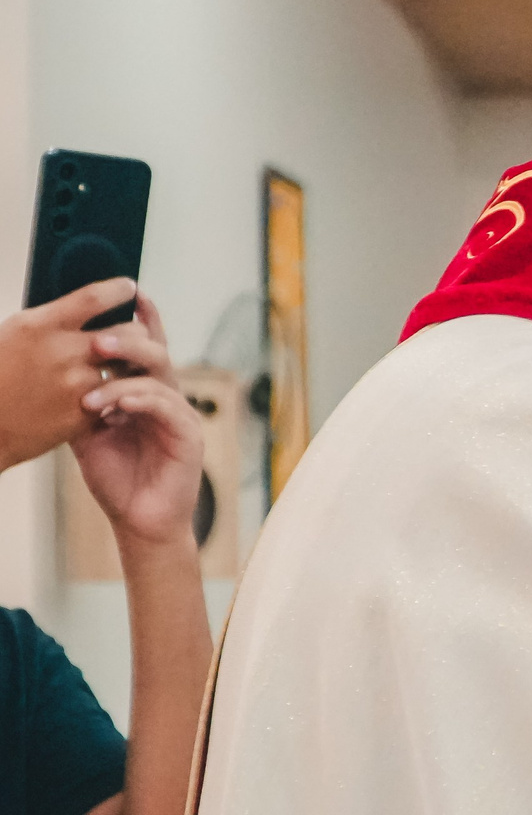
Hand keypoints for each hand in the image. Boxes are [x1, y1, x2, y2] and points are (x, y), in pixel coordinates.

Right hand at [0, 278, 138, 470]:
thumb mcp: (14, 335)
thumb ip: (50, 322)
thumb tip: (85, 309)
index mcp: (39, 326)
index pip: (94, 297)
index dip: (118, 290)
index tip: (129, 287)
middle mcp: (64, 351)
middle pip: (127, 331)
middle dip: (136, 332)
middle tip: (135, 335)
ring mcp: (78, 384)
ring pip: (127, 366)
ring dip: (127, 364)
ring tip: (120, 366)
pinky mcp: (86, 412)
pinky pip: (116, 395)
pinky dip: (115, 392)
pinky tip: (106, 393)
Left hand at [71, 294, 205, 547]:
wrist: (139, 522)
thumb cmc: (117, 478)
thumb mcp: (89, 431)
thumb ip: (86, 399)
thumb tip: (61, 364)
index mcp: (145, 393)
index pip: (146, 348)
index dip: (141, 319)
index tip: (127, 292)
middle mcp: (167, 398)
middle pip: (155, 352)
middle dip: (128, 337)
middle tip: (99, 335)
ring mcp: (180, 415)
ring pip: (160, 374)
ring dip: (126, 367)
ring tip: (97, 363)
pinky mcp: (188, 436)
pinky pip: (165, 406)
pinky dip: (136, 400)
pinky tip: (111, 403)